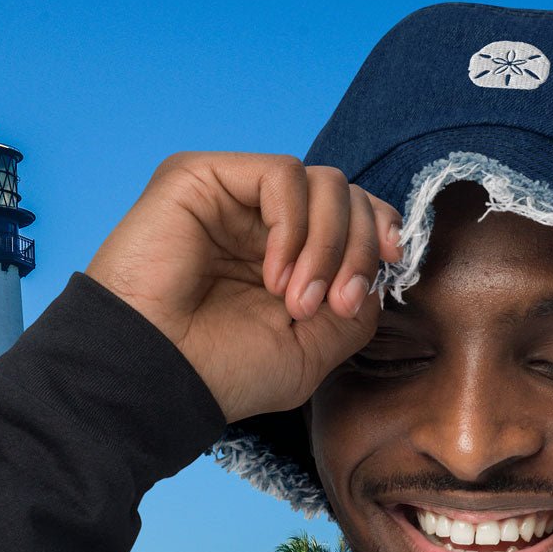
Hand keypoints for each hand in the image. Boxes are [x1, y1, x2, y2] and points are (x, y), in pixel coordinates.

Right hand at [84, 152, 402, 422]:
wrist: (157, 376)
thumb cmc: (223, 373)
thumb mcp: (311, 352)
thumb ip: (354, 309)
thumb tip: (377, 273)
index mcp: (288, 259)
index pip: (353, 217)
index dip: (382, 231)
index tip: (395, 264)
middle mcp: (262, 224)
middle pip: (347, 197)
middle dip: (359, 250)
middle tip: (335, 304)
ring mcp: (234, 199)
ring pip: (323, 183)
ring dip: (328, 246)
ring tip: (297, 301)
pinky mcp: (203, 177)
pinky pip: (282, 175)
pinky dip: (294, 227)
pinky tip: (272, 274)